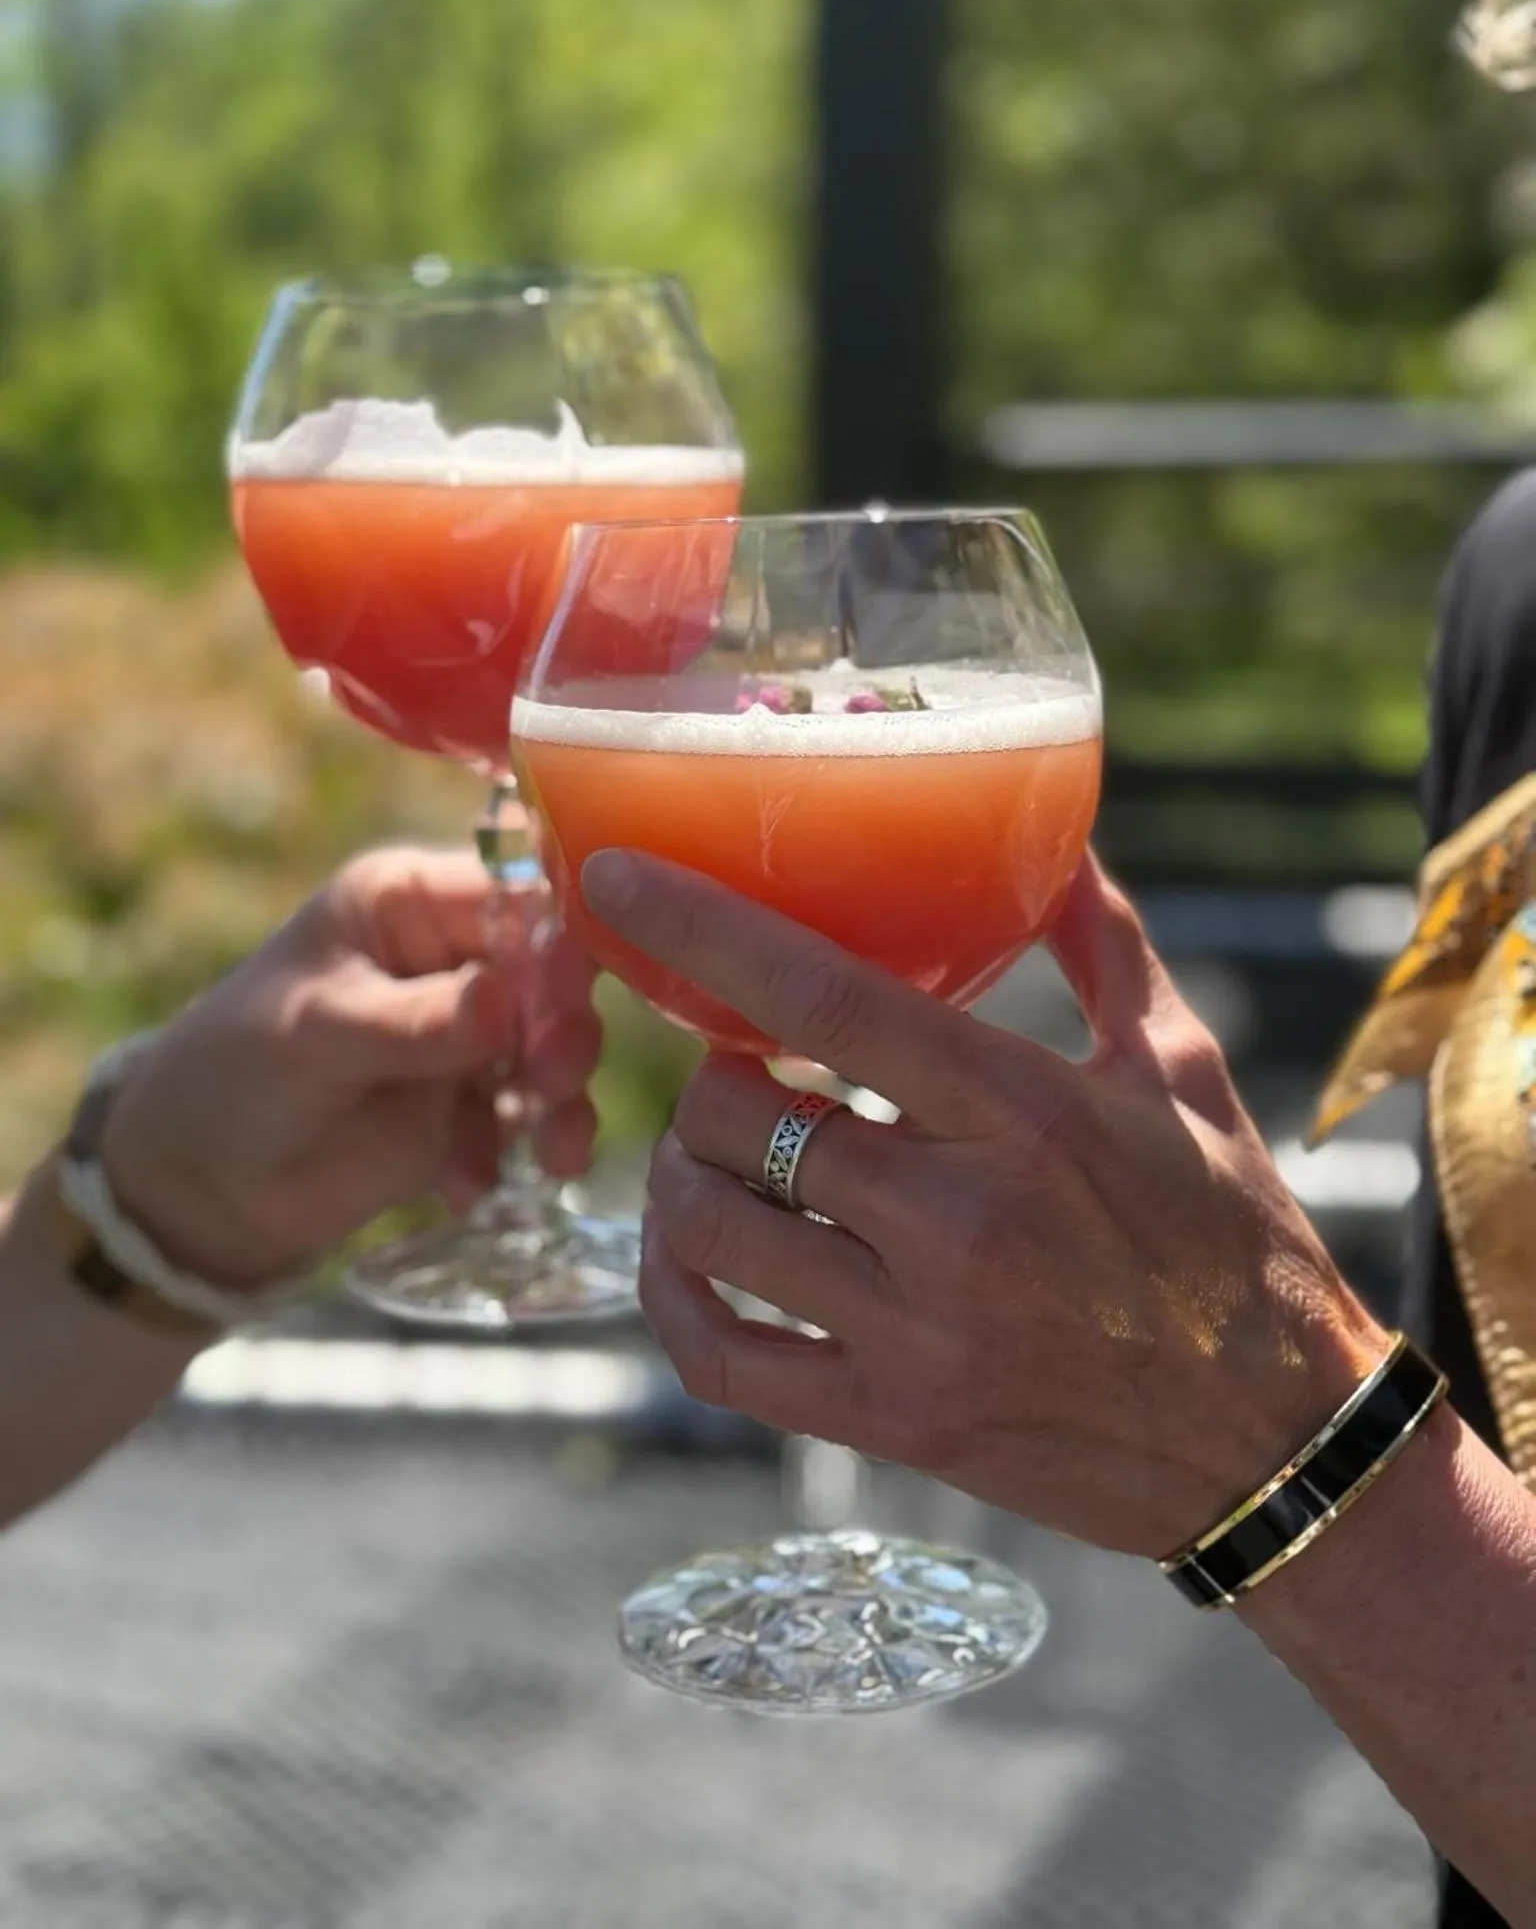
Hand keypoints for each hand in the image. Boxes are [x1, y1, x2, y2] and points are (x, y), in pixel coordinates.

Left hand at [100, 848, 600, 1289]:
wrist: (203, 1184)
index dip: (556, 933)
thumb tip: (504, 1004)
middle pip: (553, 973)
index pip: (514, 891)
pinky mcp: (476, 1107)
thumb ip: (415, 1020)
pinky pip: (532, 1120)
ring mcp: (472, 1035)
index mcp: (412, 902)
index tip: (570, 988)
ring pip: (556, 1049)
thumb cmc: (239, 1068)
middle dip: (564, 1027)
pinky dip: (520, 1153)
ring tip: (550, 1150)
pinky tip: (464, 1186)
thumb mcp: (318, 1031)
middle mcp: (456, 958)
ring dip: (560, 1098)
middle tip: (551, 1076)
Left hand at [581, 848, 1388, 1559]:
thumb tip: (1052, 835)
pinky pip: (720, 1359)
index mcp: (1022, 1112)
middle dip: (709, 1076)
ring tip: (712, 1153)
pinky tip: (685, 1256)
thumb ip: (1102, 943)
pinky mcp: (892, 1423)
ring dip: (683, 1174)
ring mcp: (915, 1333)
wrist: (1276, 1441)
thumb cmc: (1232, 1236)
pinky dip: (672, 1297)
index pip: (823, 996)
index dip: (701, 927)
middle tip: (733, 1066)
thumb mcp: (1180, 1070)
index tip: (613, 876)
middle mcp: (956, 1220)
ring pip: (712, 1228)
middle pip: (740, 1116)